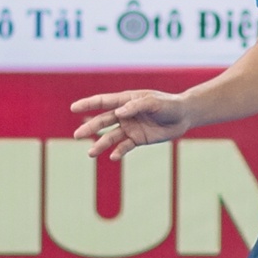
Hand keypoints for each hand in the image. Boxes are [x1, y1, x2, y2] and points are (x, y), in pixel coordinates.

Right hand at [71, 89, 192, 159]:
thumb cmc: (168, 104)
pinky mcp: (138, 139)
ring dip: (100, 144)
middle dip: (90, 128)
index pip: (104, 102)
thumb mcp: (153, 102)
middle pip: (103, 121)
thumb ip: (135, 106)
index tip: (74, 108)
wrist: (183, 116)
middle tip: (77, 135)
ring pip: (111, 136)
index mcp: (126, 100)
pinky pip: (125, 146)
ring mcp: (130, 127)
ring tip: (90, 153)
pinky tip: (112, 157)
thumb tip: (118, 113)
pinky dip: (118, 151)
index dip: (88, 104)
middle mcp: (125, 114)